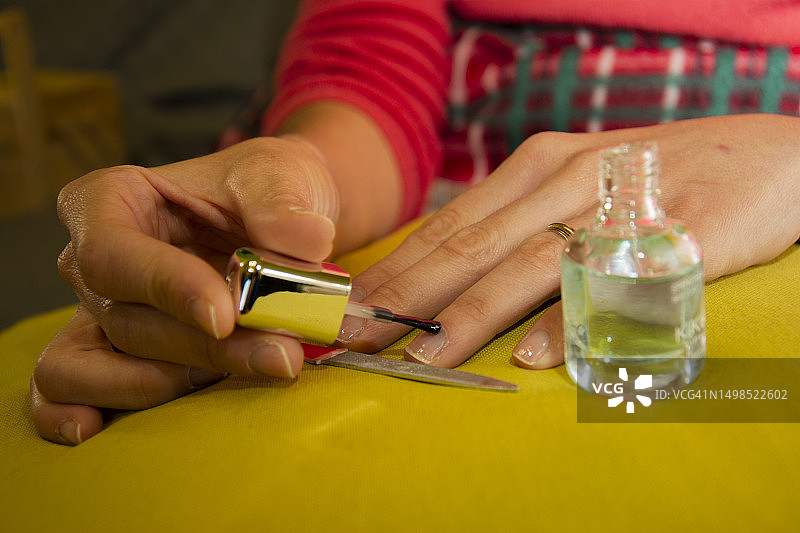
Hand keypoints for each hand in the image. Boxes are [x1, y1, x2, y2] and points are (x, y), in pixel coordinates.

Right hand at [31, 136, 340, 444]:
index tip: (225, 314)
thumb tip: (303, 240)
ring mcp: (102, 313)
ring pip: (115, 364)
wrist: (282, 220)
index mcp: (112, 201)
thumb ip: (283, 203)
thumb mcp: (280, 176)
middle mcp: (95, 261)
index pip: (114, 251)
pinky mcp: (119, 354)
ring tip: (259, 369)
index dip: (165, 287)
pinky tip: (95, 427)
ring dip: (186, 379)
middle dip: (208, 347)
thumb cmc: (266, 190)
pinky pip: (74, 389)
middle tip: (282, 353)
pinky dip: (84, 408)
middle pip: (127, 318)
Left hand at [339, 114, 799, 368]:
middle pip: (473, 244)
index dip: (393, 269)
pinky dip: (575, 317)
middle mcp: (567, 179)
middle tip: (356, 337)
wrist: (772, 153)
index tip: (346, 308)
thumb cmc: (654, 176)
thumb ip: (517, 219)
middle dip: (408, 296)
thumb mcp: (574, 181)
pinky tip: (537, 354)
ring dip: (475, 313)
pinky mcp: (678, 236)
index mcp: (535, 166)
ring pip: (532, 263)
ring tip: (427, 356)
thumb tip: (447, 270)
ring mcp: (619, 206)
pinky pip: (617, 283)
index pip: (448, 224)